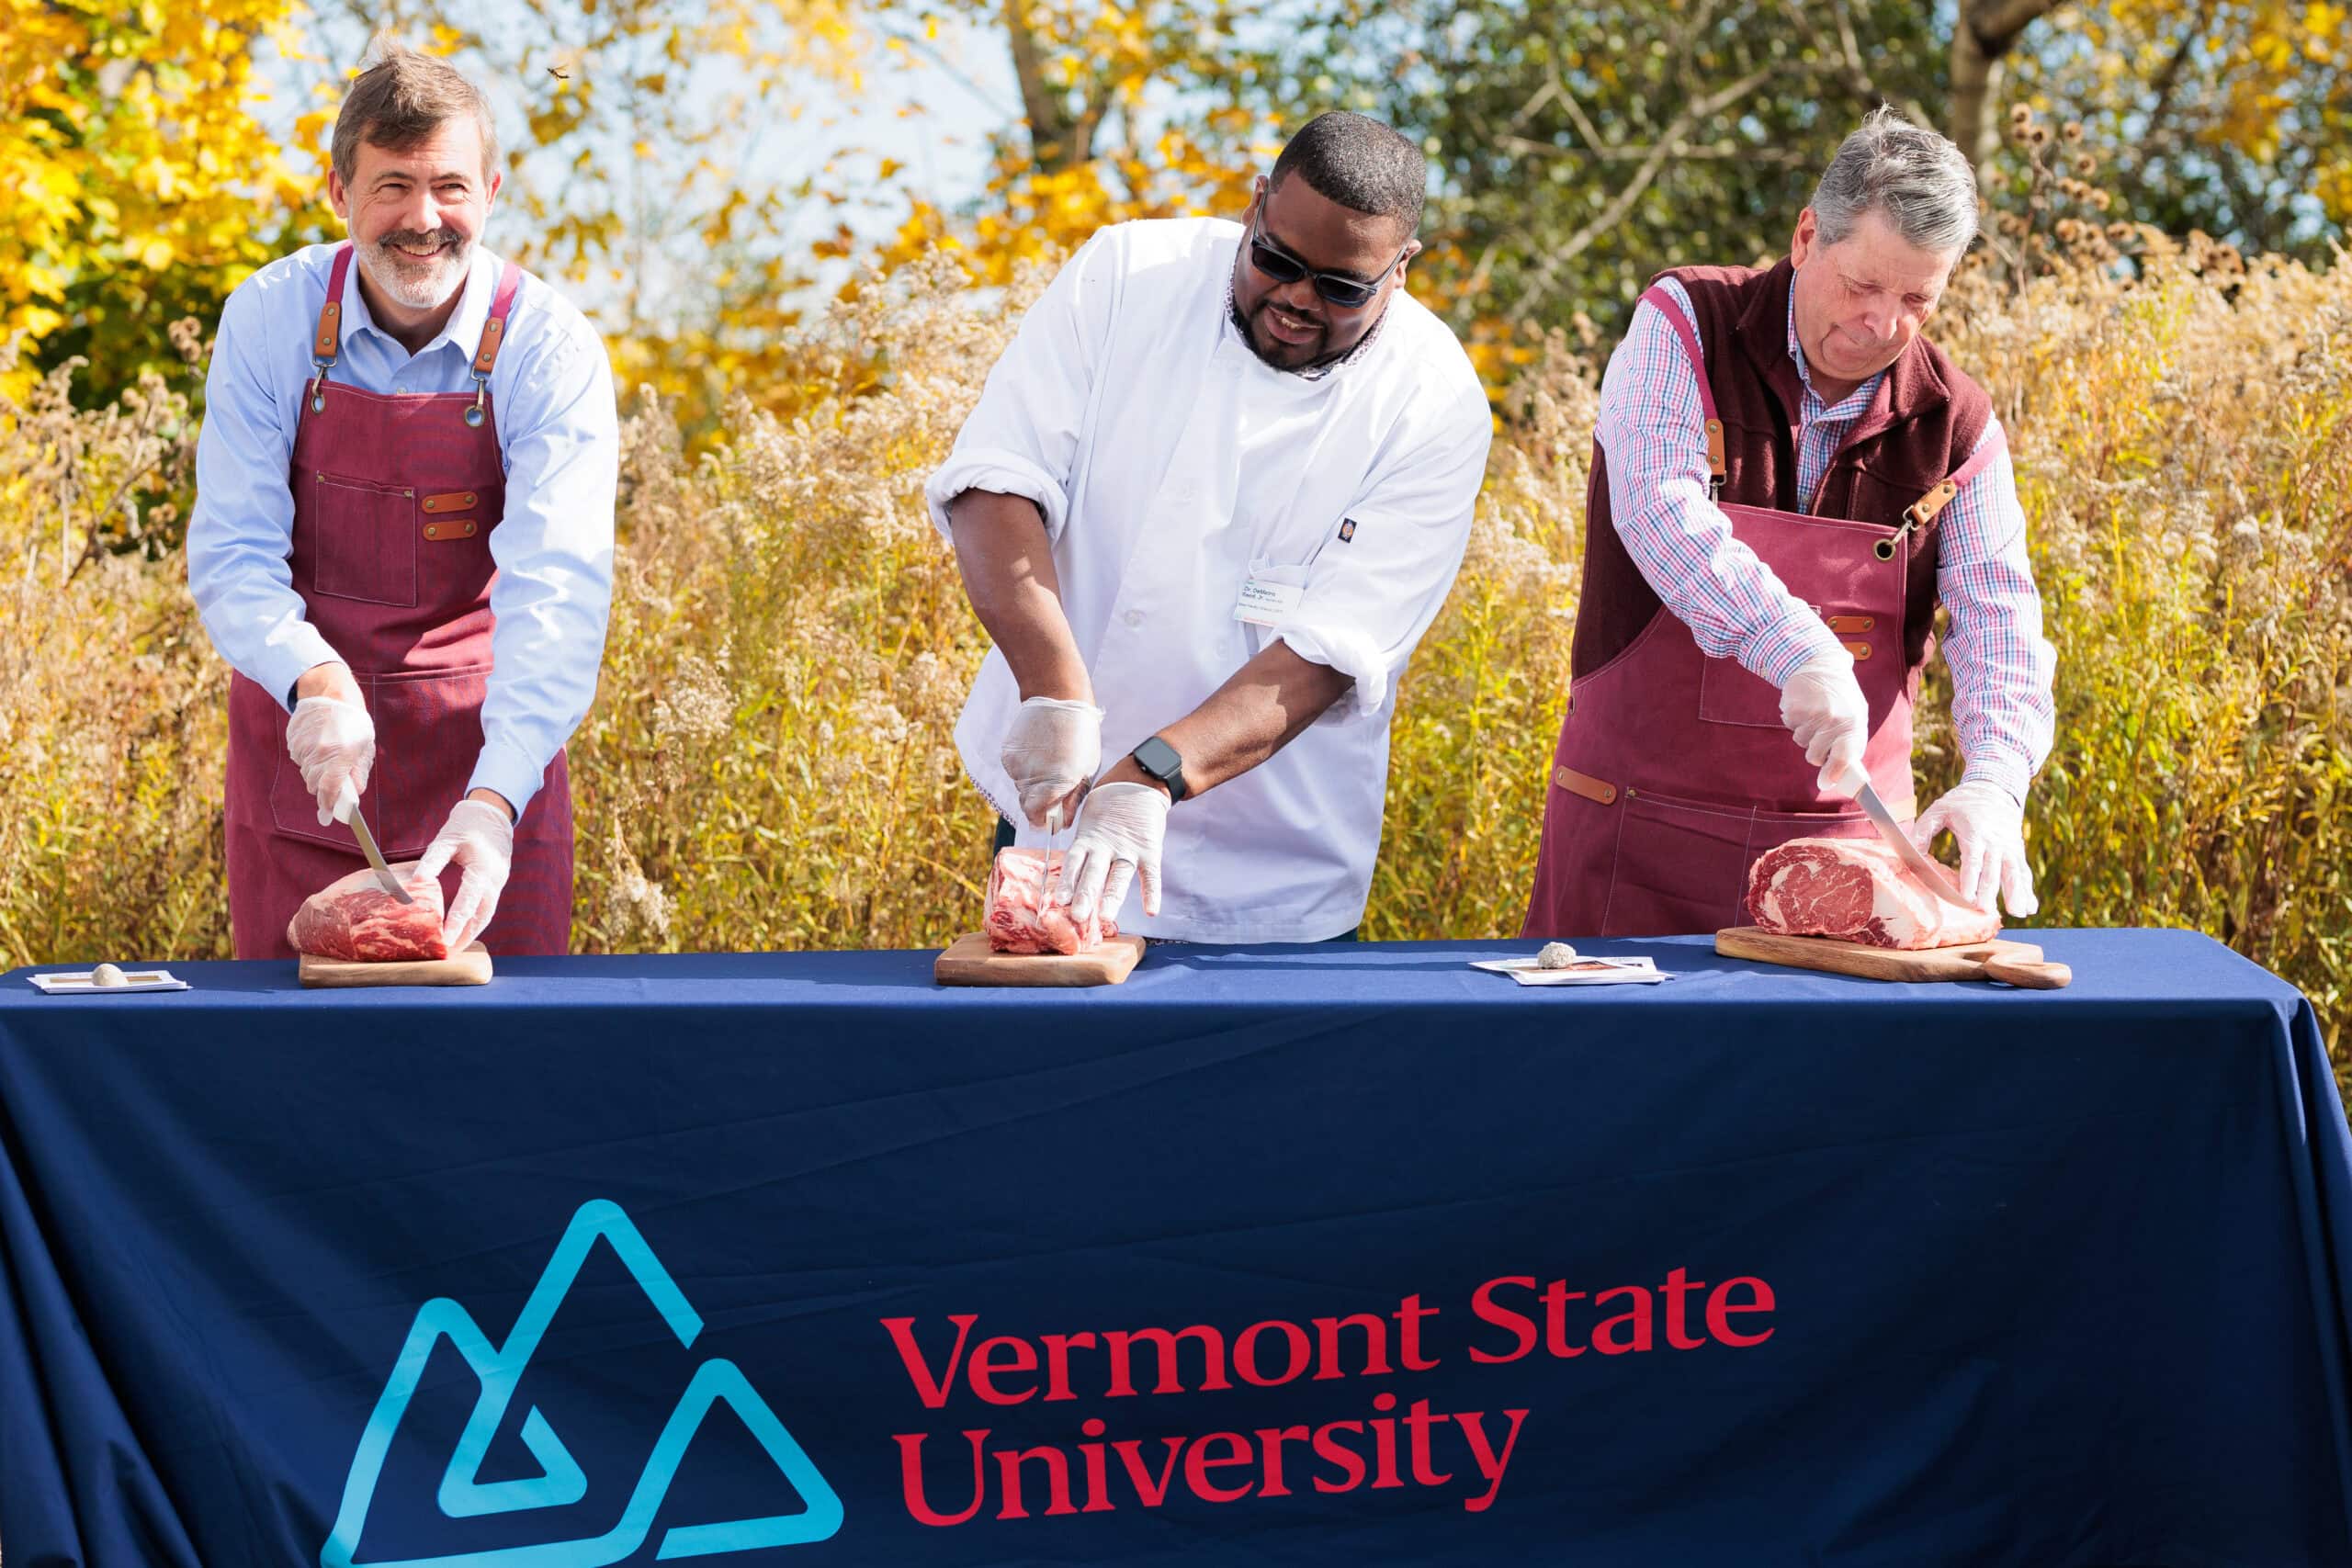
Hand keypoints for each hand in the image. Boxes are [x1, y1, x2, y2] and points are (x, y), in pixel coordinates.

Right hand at [286, 691, 374, 825]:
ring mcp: (304, 746)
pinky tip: (316, 744)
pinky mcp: (293, 740)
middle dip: (322, 787)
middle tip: (330, 780)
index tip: (328, 814)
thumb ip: (359, 772)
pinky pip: (298, 757)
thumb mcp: (365, 747)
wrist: (331, 694)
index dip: (328, 804)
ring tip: (326, 754)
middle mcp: (320, 753)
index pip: (330, 789)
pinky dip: (306, 757)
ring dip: (314, 770)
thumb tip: (356, 793)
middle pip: (314, 784)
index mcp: (341, 756)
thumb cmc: (353, 722)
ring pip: (305, 771)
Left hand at [415, 798, 514, 950]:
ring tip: (453, 948)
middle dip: (465, 937)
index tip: (443, 941)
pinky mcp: (497, 884)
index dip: (456, 924)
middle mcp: (495, 880)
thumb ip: (432, 862)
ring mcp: (499, 883)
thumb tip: (416, 884)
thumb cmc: (467, 824)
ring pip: (486, 915)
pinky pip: (487, 908)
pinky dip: (475, 922)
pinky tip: (462, 931)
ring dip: (471, 933)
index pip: (469, 903)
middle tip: (446, 954)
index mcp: (483, 869)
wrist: (493, 814)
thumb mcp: (446, 839)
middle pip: (482, 917)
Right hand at [1000, 695, 1102, 827]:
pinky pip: (1014, 770)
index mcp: (1056, 784)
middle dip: (1037, 803)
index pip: (1036, 817)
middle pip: (1026, 804)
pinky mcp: (1008, 753)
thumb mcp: (1086, 771)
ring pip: (1020, 786)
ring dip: (1032, 782)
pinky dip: (1024, 767)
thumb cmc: (1081, 736)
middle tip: (1051, 787)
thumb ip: (1072, 800)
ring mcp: (1017, 765)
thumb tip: (1061, 824)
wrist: (1059, 699)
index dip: (1042, 821)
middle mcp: (1032, 778)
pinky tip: (1037, 751)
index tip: (1047, 819)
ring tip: (1048, 760)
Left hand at [1056, 781, 1167, 922]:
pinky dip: (1151, 892)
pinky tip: (1151, 911)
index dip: (1066, 882)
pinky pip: (1151, 874)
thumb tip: (1067, 878)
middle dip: (1085, 895)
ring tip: (1107, 917)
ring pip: (1119, 876)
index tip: (1058, 901)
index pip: (1074, 864)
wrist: (1138, 783)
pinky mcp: (1150, 849)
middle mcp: (1105, 847)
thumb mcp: (1089, 825)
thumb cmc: (1107, 810)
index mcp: (1087, 841)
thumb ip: (1082, 850)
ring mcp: (1128, 849)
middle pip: (1093, 874)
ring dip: (1113, 897)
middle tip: (1077, 917)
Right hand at [1779, 650, 1868, 792]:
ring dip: (1805, 733)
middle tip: (1820, 734)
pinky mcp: (1795, 710)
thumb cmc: (1840, 696)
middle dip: (1816, 750)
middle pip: (1816, 756)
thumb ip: (1848, 745)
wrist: (1820, 665)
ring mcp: (1813, 715)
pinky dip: (1794, 721)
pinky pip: (1790, 727)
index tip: (1827, 782)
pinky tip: (1804, 707)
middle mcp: (1833, 720)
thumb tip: (1835, 778)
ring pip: (1801, 742)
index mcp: (1853, 723)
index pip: (1844, 756)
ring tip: (1813, 714)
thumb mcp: (1854, 716)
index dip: (1835, 772)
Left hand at [1910, 780, 2036, 916]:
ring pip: (2014, 873)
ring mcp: (2009, 847)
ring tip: (2018, 913)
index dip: (1970, 880)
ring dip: (2017, 893)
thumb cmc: (1960, 803)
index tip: (1967, 899)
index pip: (1972, 860)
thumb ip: (1923, 831)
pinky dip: (2028, 889)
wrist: (1994, 789)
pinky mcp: (2017, 851)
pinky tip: (2031, 907)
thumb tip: (1911, 854)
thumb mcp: (1938, 810)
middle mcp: (1995, 842)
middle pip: (1993, 870)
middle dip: (1990, 892)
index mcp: (1974, 833)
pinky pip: (2024, 871)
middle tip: (1985, 911)